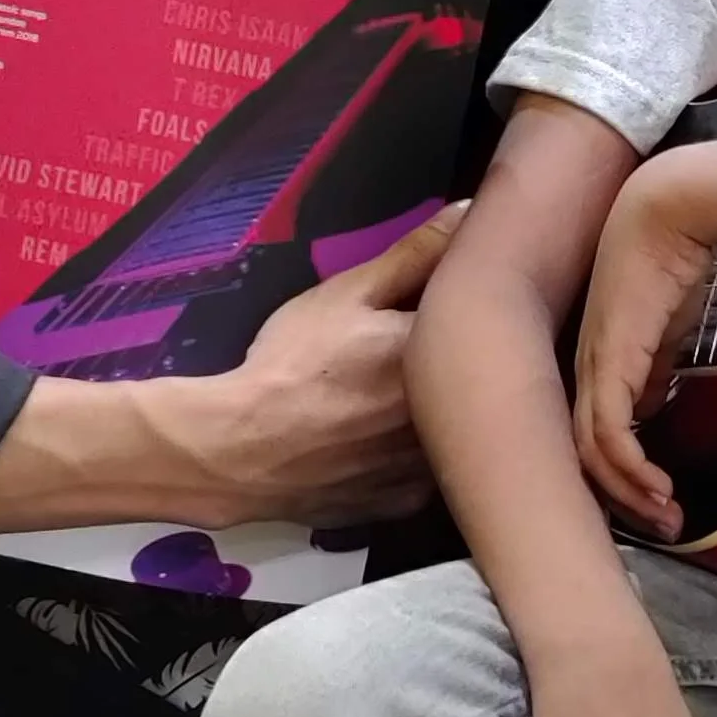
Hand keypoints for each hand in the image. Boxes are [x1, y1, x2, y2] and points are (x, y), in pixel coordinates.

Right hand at [156, 207, 461, 526]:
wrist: (237, 450)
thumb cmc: (292, 363)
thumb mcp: (348, 293)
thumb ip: (416, 253)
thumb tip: (474, 210)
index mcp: (447, 357)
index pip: (480, 323)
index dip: (453, 316)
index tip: (420, 313)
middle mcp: (452, 416)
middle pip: (465, 382)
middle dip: (443, 367)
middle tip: (387, 361)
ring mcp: (430, 468)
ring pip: (445, 433)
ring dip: (430, 416)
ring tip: (377, 402)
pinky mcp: (404, 505)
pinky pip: (418, 475)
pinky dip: (402, 459)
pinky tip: (368, 445)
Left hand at [571, 162, 716, 538]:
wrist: (667, 212)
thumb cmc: (668, 258)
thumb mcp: (663, 324)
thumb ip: (653, 362)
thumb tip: (654, 397)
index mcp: (593, 358)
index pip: (587, 430)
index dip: (613, 472)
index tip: (647, 498)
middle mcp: (582, 368)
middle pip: (579, 453)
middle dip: (617, 499)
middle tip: (656, 525)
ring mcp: (591, 367)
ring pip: (589, 454)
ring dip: (628, 494)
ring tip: (666, 520)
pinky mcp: (610, 363)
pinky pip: (609, 434)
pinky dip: (631, 471)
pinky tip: (658, 491)